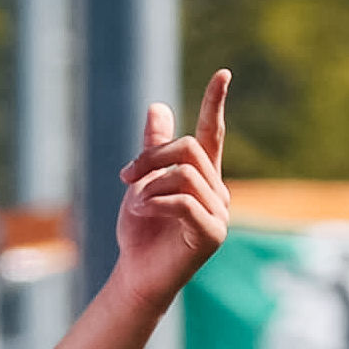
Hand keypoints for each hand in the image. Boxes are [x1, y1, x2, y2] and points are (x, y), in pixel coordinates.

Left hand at [106, 70, 233, 299]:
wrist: (136, 275)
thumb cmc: (140, 232)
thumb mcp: (142, 183)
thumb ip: (153, 148)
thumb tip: (157, 106)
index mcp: (202, 177)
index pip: (211, 134)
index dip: (214, 103)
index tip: (223, 73)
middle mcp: (217, 191)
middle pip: (188, 149)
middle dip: (151, 157)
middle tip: (126, 176)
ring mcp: (219, 213)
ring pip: (185, 173)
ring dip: (151, 183)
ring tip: (135, 202)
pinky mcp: (213, 234)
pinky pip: (184, 201)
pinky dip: (156, 201)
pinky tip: (141, 210)